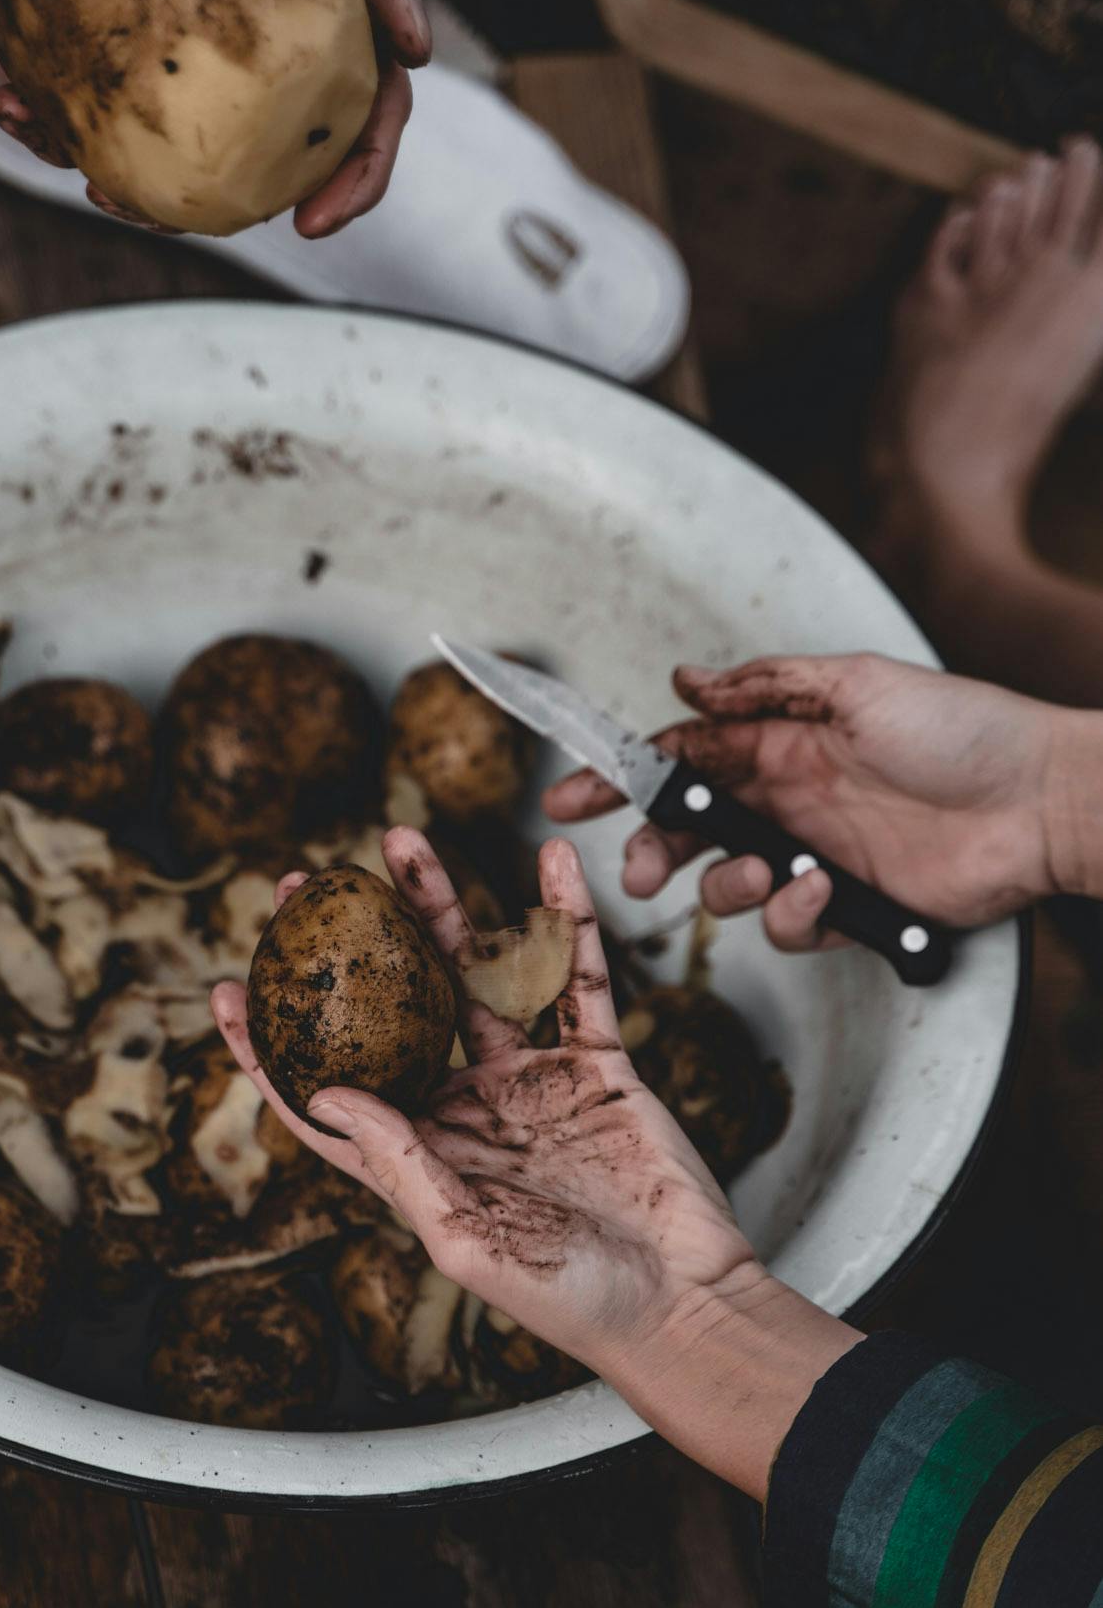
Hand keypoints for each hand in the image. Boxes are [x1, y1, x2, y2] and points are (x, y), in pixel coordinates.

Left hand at [0, 0, 426, 236]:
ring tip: (38, 135)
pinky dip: (29, 76)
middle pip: (229, 139)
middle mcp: (241, 13)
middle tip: (124, 200)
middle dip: (176, 195)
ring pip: (133, 111)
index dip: (350, 178)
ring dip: (79, 146)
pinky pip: (62, 46)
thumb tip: (414, 50)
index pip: (358, 109)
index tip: (312, 225)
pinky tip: (5, 85)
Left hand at [211, 829, 854, 1494]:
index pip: (325, 1093)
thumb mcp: (467, 1240)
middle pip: (391, 1009)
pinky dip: (566, 918)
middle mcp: (461, 1111)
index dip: (272, 1046)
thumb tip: (326, 1092)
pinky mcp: (593, 1063)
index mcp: (415, 1158)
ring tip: (405, 841)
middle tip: (309, 879)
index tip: (228, 988)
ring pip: (472, 974)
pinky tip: (550, 863)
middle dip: (350, 943)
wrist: (682, 1302)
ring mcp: (527, 1080)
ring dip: (442, 907)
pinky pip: (577, 977)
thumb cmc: (571, 1300)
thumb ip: (400, 1163)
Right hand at [544, 652, 1092, 950]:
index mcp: (781, 742)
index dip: (619, 778)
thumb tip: (684, 681)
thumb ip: (765, 685)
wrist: (1040, 800)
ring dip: (726, 886)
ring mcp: (813, 855)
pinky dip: (792, 914)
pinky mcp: (846, 908)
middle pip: (688, 829)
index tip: (568, 798)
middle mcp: (789, 799)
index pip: (680, 757)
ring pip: (727, 886)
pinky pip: (788, 926)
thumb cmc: (963, 730)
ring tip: (761, 872)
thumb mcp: (857, 683)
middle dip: (651, 849)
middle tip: (639, 869)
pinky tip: (822, 891)